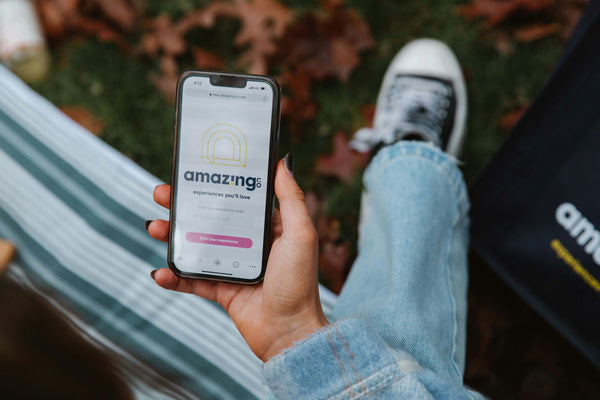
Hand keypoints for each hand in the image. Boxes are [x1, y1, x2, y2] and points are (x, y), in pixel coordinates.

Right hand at [147, 158, 327, 360]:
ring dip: (172, 237)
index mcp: (268, 228)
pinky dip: (175, 278)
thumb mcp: (300, 234)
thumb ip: (291, 198)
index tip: (193, 171)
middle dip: (183, 207)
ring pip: (196, 247)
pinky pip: (193, 281)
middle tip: (161, 194)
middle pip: (210, 220)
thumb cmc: (299, 282)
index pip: (236, 199)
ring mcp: (234, 267)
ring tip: (154, 227)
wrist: (290, 333)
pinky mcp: (223, 291)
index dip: (214, 185)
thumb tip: (283, 161)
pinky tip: (160, 272)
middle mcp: (249, 244)